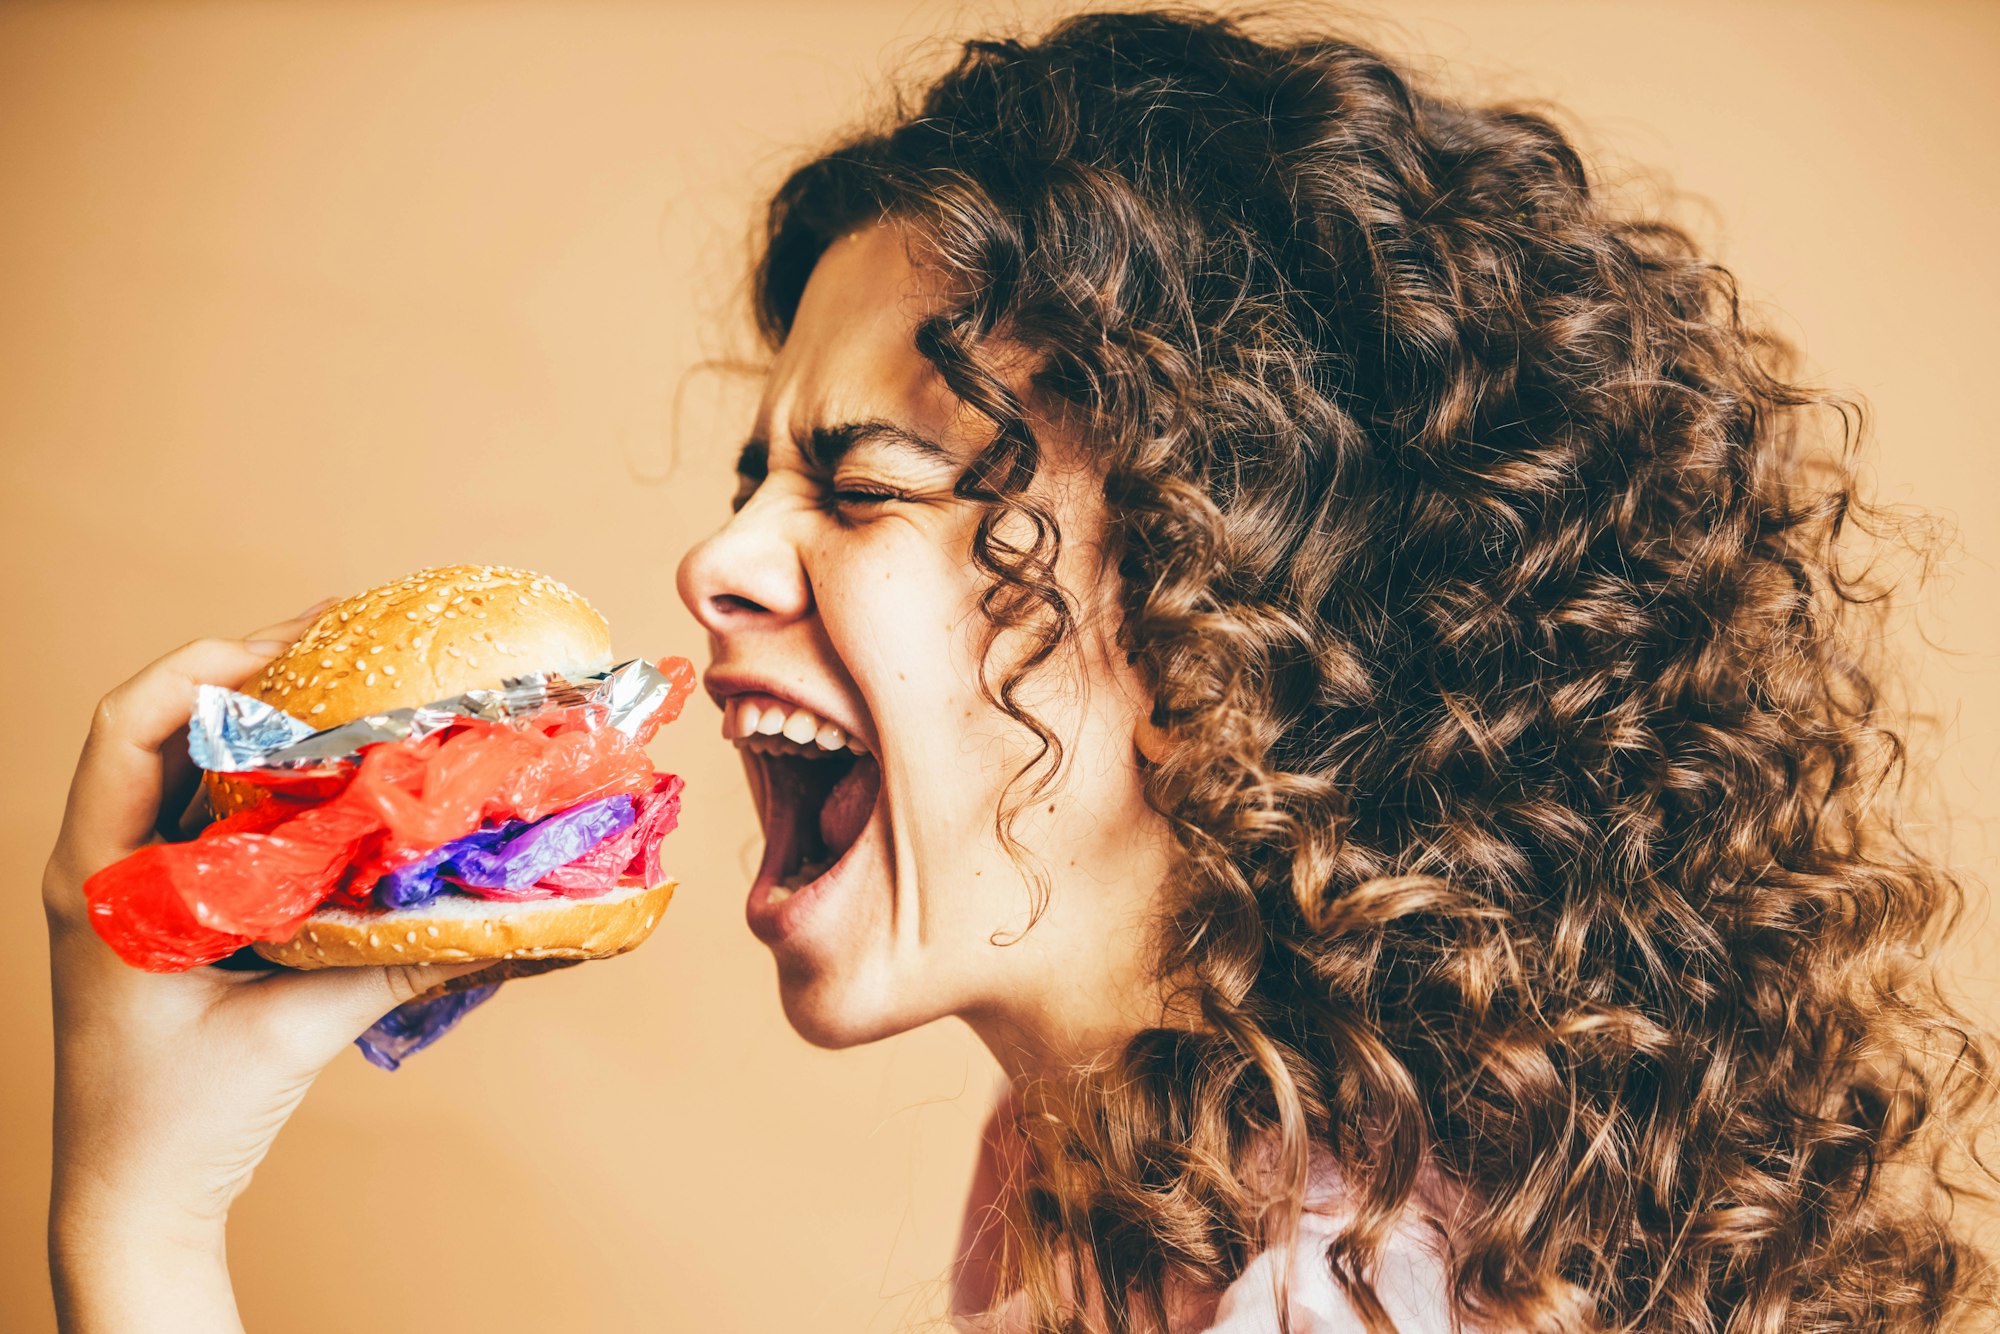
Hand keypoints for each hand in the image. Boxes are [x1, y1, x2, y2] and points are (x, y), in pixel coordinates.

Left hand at [44, 611, 484, 1332]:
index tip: (293, 651)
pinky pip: (224, 822)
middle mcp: (109, 868)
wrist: (133, 1203)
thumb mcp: (288, 1034)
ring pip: (196, 769)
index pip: (125, 728)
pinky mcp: (176, 916)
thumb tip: (499, 916)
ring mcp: (138, 890)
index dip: (203, 670)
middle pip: (166, 728)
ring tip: (358, 684)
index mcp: (99, 880)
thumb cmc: (174, 1124)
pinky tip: (349, 778)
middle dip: (256, 674)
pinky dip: (282, 786)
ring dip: (272, 724)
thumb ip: (388, 964)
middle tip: (352, 638)